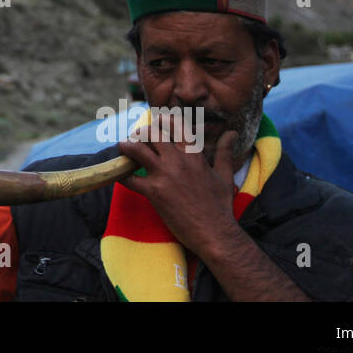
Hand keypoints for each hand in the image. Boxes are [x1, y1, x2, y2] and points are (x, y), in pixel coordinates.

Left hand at [115, 112, 241, 257]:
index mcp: (194, 155)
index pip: (176, 125)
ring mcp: (164, 175)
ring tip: (123, 148)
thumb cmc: (220, 206)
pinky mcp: (154, 192)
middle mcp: (177, 161)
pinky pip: (130, 179)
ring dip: (127, 147)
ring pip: (137, 150)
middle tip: (137, 137)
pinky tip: (120, 176)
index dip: (164, 119)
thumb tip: (232, 133)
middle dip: (141, 132)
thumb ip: (224, 152)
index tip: (157, 121)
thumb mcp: (225, 175)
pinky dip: (122, 176)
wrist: (215, 233)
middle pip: (152, 133)